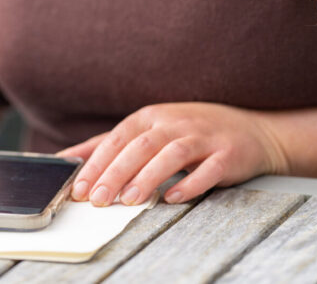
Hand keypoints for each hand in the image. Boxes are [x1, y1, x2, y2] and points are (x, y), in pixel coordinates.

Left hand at [58, 102, 287, 205]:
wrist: (251, 130)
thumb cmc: (191, 132)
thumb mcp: (147, 130)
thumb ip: (108, 144)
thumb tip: (66, 158)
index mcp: (151, 116)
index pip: (118, 138)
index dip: (97, 163)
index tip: (79, 188)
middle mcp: (175, 123)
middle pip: (140, 146)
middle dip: (115, 173)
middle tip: (98, 199)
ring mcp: (203, 137)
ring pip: (171, 154)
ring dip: (148, 177)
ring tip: (129, 200)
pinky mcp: (228, 154)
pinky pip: (209, 169)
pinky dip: (191, 183)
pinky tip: (173, 198)